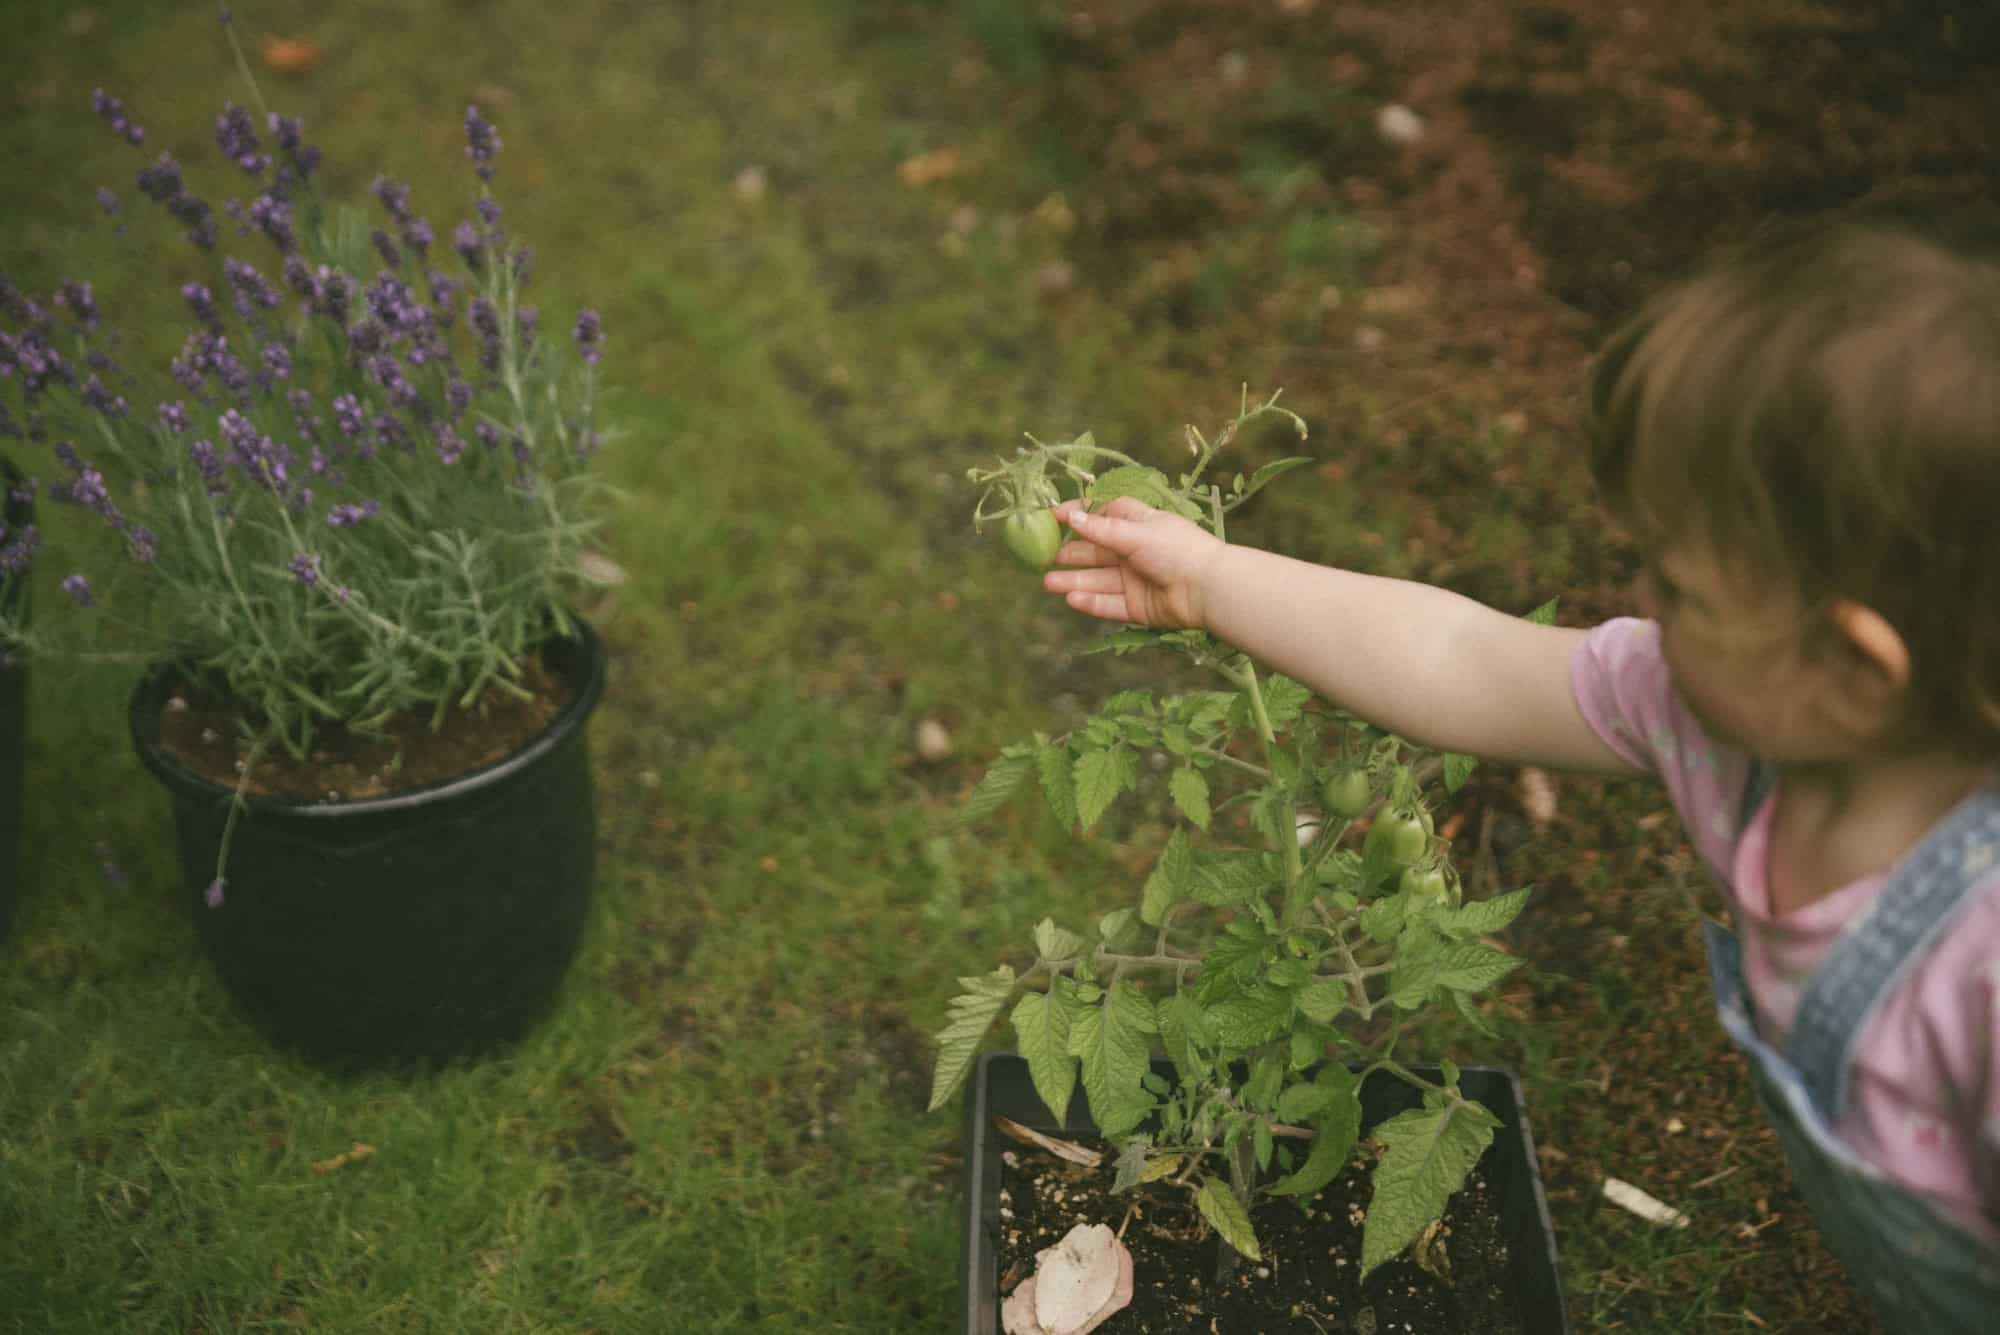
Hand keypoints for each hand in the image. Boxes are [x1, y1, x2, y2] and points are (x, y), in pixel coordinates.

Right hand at [1043, 497, 1223, 629]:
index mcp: (1138, 525)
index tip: (1053, 516)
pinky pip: (1108, 604)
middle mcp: (1134, 552)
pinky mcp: (1137, 607)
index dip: (1080, 514)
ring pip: (1097, 580)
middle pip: (1096, 551)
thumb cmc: (1176, 549)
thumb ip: (1101, 529)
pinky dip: (1090, 602)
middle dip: (1071, 553)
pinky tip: (1071, 600)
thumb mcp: (1136, 532)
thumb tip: (1071, 517)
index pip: (1103, 514)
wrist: (1207, 589)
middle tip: (1045, 557)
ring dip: (1073, 581)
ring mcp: (1135, 581)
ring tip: (1048, 583)